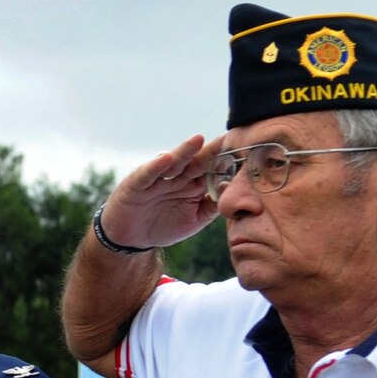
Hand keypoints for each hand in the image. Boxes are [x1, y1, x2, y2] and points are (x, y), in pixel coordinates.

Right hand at [97, 133, 223, 252]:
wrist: (130, 239)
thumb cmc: (163, 226)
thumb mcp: (194, 219)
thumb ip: (212, 205)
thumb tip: (229, 188)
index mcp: (193, 185)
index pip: (212, 170)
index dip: (226, 162)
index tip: (245, 153)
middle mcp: (177, 178)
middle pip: (196, 162)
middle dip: (211, 151)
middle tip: (227, 138)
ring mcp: (157, 180)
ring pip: (174, 164)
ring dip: (185, 151)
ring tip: (198, 139)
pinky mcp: (136, 185)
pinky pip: (147, 174)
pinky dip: (155, 166)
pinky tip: (166, 158)